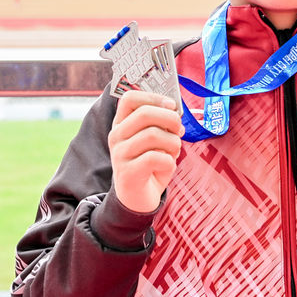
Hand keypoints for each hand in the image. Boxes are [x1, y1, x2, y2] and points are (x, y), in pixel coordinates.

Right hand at [108, 91, 183, 212]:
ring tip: (174, 152)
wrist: (138, 199)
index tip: (171, 105)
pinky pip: (157, 158)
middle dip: (171, 119)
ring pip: (154, 135)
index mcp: (121, 124)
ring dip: (173, 143)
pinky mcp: (128, 173)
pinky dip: (170, 162)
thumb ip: (161, 125)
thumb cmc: (150, 166)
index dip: (154, 97)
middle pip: (145, 113)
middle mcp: (116, 136)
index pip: (129, 98)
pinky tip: (167, 167)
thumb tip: (176, 114)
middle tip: (179, 131)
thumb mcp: (155, 142)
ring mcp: (120, 154)